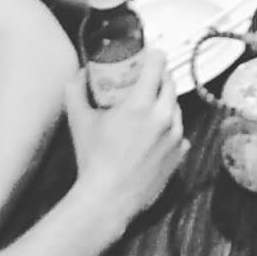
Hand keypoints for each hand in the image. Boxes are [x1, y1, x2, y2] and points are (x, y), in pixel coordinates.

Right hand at [65, 50, 187, 226]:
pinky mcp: (181, 152)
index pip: (158, 63)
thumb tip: (80, 73)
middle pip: (170, 82)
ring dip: (165, 102)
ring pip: (176, 106)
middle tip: (146, 81)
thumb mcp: (79, 122)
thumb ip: (76, 91)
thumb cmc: (93, 160)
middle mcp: (164, 115)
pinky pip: (179, 131)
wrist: (107, 201)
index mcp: (141, 103)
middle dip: (159, 77)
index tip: (147, 55)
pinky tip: (155, 134)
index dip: (153, 55)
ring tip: (149, 109)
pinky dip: (169, 128)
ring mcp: (176, 134)